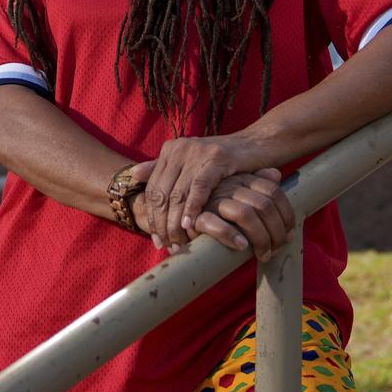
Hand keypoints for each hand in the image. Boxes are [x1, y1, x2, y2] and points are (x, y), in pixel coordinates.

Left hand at [136, 134, 260, 252]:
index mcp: (170, 150)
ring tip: (178, 242)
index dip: (152, 216)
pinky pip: (199, 187)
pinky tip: (190, 225)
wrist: (257, 145)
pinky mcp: (217, 158)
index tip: (156, 239)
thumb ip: (163, 168)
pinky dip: (192, 208)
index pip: (153, 189)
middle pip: (162, 193)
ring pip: (177, 193)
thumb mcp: (192, 164)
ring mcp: (197, 151)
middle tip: (166, 246)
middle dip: (162, 223)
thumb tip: (134, 174)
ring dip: (175, 222)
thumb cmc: (224, 161)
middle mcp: (180, 148)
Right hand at [191, 168, 295, 260]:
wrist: (182, 208)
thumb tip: (276, 175)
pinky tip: (241, 247)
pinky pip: (214, 223)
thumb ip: (258, 183)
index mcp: (242, 178)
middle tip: (277, 250)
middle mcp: (229, 184)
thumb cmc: (216, 203)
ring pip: (245, 214)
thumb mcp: (239, 191)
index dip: (287, 215)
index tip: (290, 235)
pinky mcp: (195, 214)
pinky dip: (230, 236)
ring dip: (259, 238)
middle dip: (276, 232)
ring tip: (263, 254)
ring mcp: (213, 198)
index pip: (274, 191)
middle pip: (264, 205)